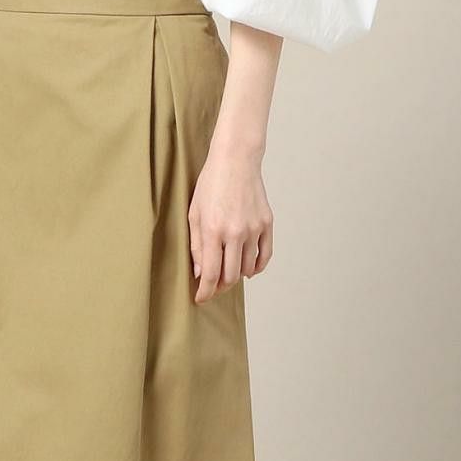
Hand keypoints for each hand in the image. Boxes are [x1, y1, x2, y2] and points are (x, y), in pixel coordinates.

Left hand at [187, 139, 272, 302]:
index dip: (205, 292)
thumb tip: (200, 273)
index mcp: (214, 230)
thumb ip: (196, 245)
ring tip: (227, 273)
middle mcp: (236, 233)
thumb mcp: (194, 213)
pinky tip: (248, 268)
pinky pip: (265, 256)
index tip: (201, 299)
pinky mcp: (267, 224)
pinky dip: (256, 267)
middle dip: (219, 287)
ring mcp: (254, 229)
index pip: (210, 274)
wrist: (236, 161)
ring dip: (236, 276)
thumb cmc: (211, 184)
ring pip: (248, 268)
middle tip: (212, 287)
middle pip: (230, 276)